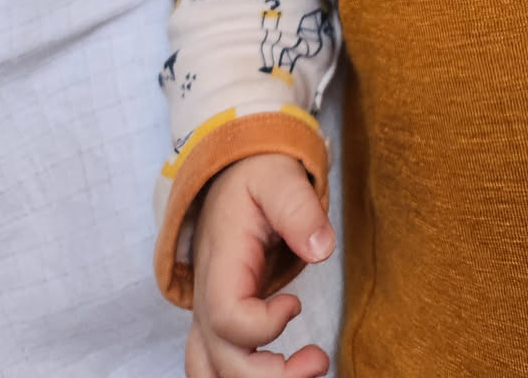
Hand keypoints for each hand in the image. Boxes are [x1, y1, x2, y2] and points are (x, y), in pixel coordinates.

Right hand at [185, 154, 335, 377]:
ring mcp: (207, 311)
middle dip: (271, 376)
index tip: (296, 302)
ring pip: (210, 372)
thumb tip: (322, 250)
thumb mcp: (280, 178)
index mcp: (220, 263)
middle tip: (320, 358)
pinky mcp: (218, 319)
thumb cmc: (256, 174)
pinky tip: (282, 373)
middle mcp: (205, 296)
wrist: (232, 170)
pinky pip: (214, 366)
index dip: (264, 325)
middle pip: (221, 360)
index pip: (226, 317)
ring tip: (306, 370)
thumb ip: (299, 209)